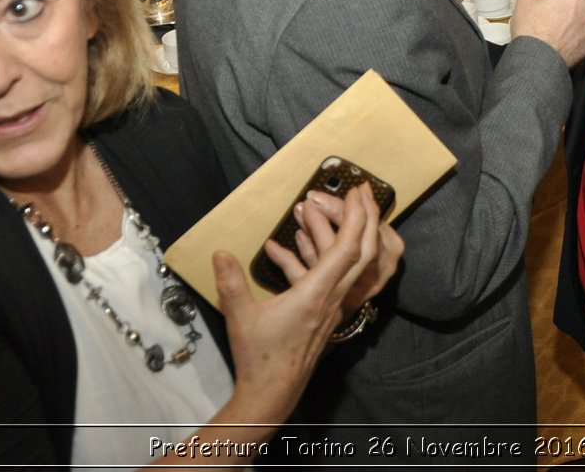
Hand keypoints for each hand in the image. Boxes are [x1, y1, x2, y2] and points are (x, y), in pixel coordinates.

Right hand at [211, 185, 389, 424]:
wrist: (272, 393)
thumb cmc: (259, 357)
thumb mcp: (241, 316)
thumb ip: (231, 282)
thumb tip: (221, 252)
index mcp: (318, 294)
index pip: (349, 249)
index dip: (358, 218)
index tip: (359, 192)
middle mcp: (332, 297)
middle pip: (361, 252)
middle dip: (364, 218)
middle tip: (359, 192)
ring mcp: (329, 305)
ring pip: (343, 263)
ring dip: (333, 234)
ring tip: (313, 209)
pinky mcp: (320, 312)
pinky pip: (322, 276)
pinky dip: (308, 258)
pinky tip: (280, 247)